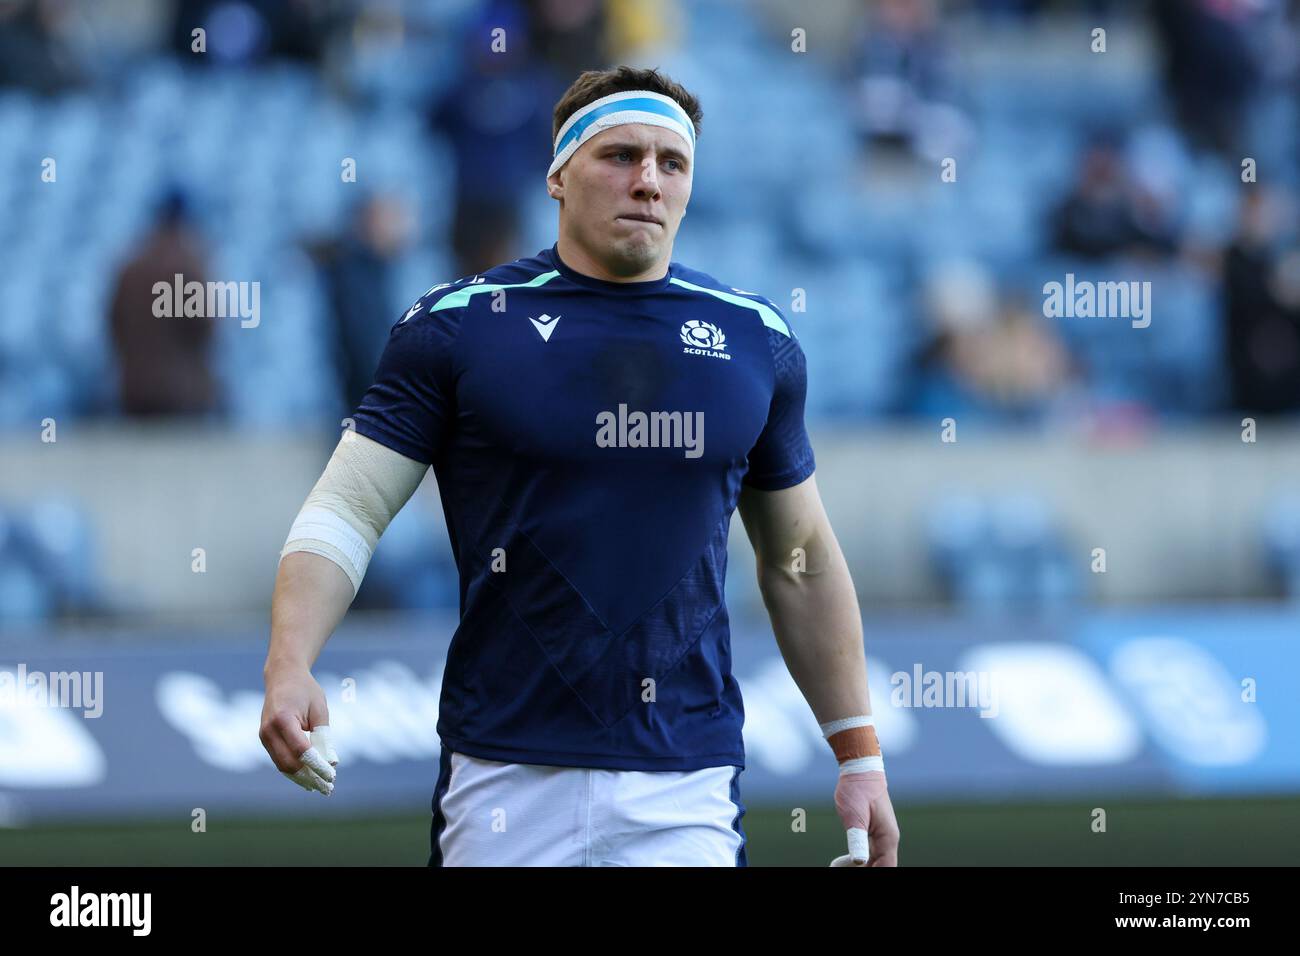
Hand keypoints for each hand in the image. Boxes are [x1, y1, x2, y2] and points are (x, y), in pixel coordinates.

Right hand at [260, 666, 337, 794]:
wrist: (282, 676)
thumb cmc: (305, 690)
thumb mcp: (319, 709)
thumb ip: (323, 735)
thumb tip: (330, 762)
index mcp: (283, 719)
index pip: (301, 750)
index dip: (316, 766)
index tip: (332, 776)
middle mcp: (268, 730)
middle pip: (288, 763)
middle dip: (309, 778)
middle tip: (328, 788)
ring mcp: (264, 736)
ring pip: (282, 765)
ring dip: (301, 778)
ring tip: (320, 787)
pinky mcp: (265, 739)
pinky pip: (279, 759)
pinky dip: (294, 770)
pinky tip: (308, 778)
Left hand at [829, 770, 898, 866]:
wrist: (859, 769)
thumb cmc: (857, 790)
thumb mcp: (854, 816)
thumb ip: (858, 839)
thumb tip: (860, 862)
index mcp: (888, 838)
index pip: (887, 868)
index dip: (874, 874)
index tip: (857, 873)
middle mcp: (888, 839)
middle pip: (881, 866)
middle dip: (865, 871)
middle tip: (841, 868)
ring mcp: (881, 836)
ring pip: (875, 861)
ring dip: (861, 867)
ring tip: (838, 867)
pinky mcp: (873, 832)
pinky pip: (869, 853)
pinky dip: (858, 860)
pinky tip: (843, 863)